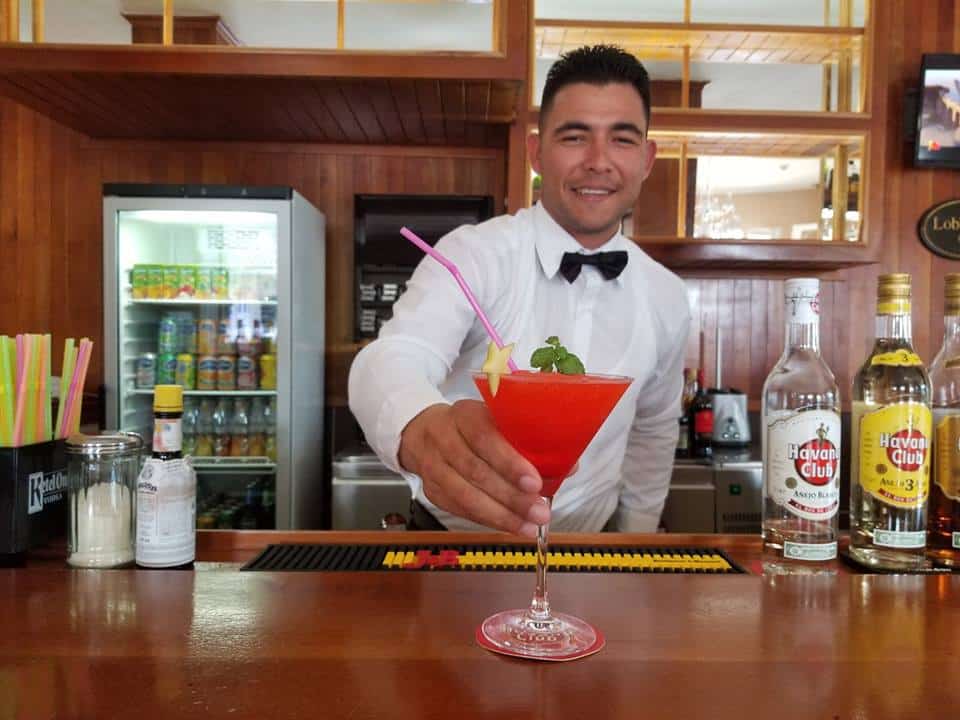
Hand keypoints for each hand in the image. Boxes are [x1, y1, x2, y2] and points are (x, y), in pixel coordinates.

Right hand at [398, 400, 549, 536]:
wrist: (424, 432)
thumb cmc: (473, 426)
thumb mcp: (497, 420)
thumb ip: (529, 440)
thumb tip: (568, 466)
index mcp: (464, 414)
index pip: (484, 438)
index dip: (509, 462)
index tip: (534, 483)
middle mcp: (443, 438)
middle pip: (476, 471)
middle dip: (511, 497)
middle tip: (540, 511)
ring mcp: (433, 466)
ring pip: (465, 496)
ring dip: (501, 515)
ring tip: (529, 526)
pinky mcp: (431, 490)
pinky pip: (460, 509)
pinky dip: (488, 521)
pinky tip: (511, 526)